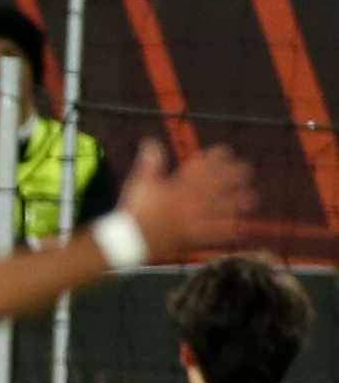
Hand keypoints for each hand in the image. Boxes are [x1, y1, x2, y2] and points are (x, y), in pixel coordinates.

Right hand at [117, 139, 253, 261]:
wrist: (133, 242)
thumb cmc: (135, 210)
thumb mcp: (140, 182)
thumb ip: (150, 161)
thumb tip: (151, 141)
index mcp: (184, 182)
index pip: (209, 163)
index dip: (220, 156)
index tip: (225, 153)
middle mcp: (197, 198)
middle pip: (228, 181)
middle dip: (239, 175)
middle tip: (246, 172)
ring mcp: (201, 217)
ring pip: (231, 206)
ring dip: (241, 201)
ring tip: (249, 199)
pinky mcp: (199, 236)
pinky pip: (222, 232)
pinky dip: (231, 229)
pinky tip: (239, 228)